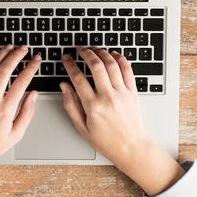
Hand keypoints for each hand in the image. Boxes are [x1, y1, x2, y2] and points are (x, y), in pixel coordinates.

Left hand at [0, 45, 40, 187]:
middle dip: (17, 55)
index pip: (22, 81)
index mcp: (6, 109)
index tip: (36, 60)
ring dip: (0, 55)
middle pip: (5, 69)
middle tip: (24, 49)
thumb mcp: (16, 135)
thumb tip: (34, 95)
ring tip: (9, 48)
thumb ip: (27, 113)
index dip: (31, 67)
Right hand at [60, 48, 184, 195]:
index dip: (70, 65)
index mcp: (93, 106)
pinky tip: (113, 54)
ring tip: (94, 49)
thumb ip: (70, 105)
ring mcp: (122, 93)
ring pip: (112, 64)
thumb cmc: (106, 140)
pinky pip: (127, 70)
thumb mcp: (81, 127)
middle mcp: (108, 97)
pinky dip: (120, 59)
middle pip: (96, 66)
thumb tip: (63, 86)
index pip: (78, 78)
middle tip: (80, 50)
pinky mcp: (133, 92)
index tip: (66, 59)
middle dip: (86, 53)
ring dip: (102, 53)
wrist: (130, 147)